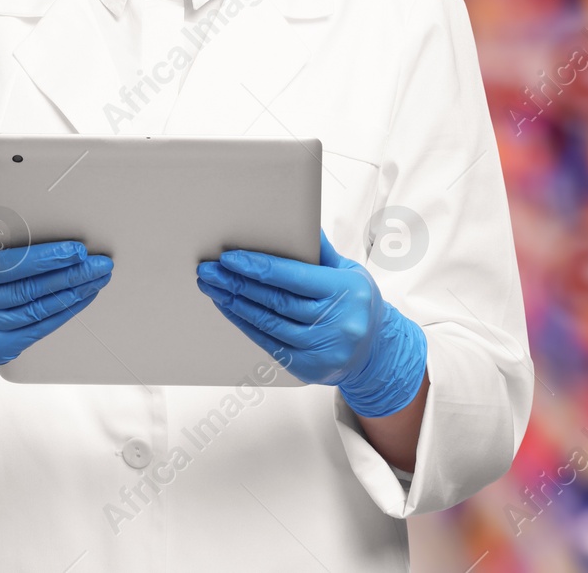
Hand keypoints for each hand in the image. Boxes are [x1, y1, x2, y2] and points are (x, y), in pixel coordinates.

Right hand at [0, 224, 112, 384]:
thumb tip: (6, 213)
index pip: (9, 264)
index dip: (46, 258)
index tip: (76, 250)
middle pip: (28, 289)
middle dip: (70, 275)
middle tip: (98, 264)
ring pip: (37, 311)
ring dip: (72, 294)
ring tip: (96, 280)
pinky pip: (36, 330)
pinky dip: (61, 314)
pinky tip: (78, 300)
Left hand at [196, 231, 426, 417]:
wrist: (376, 351)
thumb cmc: (357, 304)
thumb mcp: (348, 272)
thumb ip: (321, 250)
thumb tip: (298, 219)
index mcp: (345, 291)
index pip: (293, 277)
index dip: (258, 267)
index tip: (230, 257)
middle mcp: (336, 322)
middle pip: (275, 300)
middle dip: (238, 283)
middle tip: (210, 270)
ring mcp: (321, 348)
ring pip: (268, 322)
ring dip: (235, 303)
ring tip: (213, 286)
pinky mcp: (308, 367)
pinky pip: (268, 342)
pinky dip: (245, 323)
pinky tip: (230, 307)